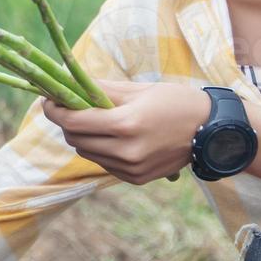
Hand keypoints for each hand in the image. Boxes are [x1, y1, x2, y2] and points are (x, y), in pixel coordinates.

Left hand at [39, 79, 208, 185]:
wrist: (211, 132)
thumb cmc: (176, 102)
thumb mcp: (138, 90)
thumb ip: (101, 89)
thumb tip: (69, 81)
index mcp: (126, 124)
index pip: (74, 122)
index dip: (55, 111)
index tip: (48, 101)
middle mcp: (126, 151)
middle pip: (75, 139)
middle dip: (67, 123)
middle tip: (70, 108)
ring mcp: (131, 169)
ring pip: (87, 153)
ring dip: (83, 137)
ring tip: (95, 122)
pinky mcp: (136, 179)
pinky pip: (104, 164)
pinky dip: (101, 150)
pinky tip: (114, 138)